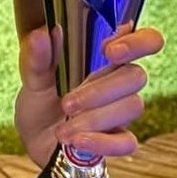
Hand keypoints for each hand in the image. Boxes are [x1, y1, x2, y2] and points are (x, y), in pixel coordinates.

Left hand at [14, 20, 164, 166]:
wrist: (34, 143)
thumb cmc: (40, 105)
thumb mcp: (32, 80)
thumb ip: (37, 58)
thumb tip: (41, 34)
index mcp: (102, 61)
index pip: (143, 41)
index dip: (138, 41)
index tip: (109, 50)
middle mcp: (117, 84)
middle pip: (136, 76)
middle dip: (100, 90)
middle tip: (66, 104)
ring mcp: (120, 113)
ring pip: (132, 106)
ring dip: (95, 118)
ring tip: (62, 130)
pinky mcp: (117, 140)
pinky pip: (127, 142)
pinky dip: (102, 142)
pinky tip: (77, 142)